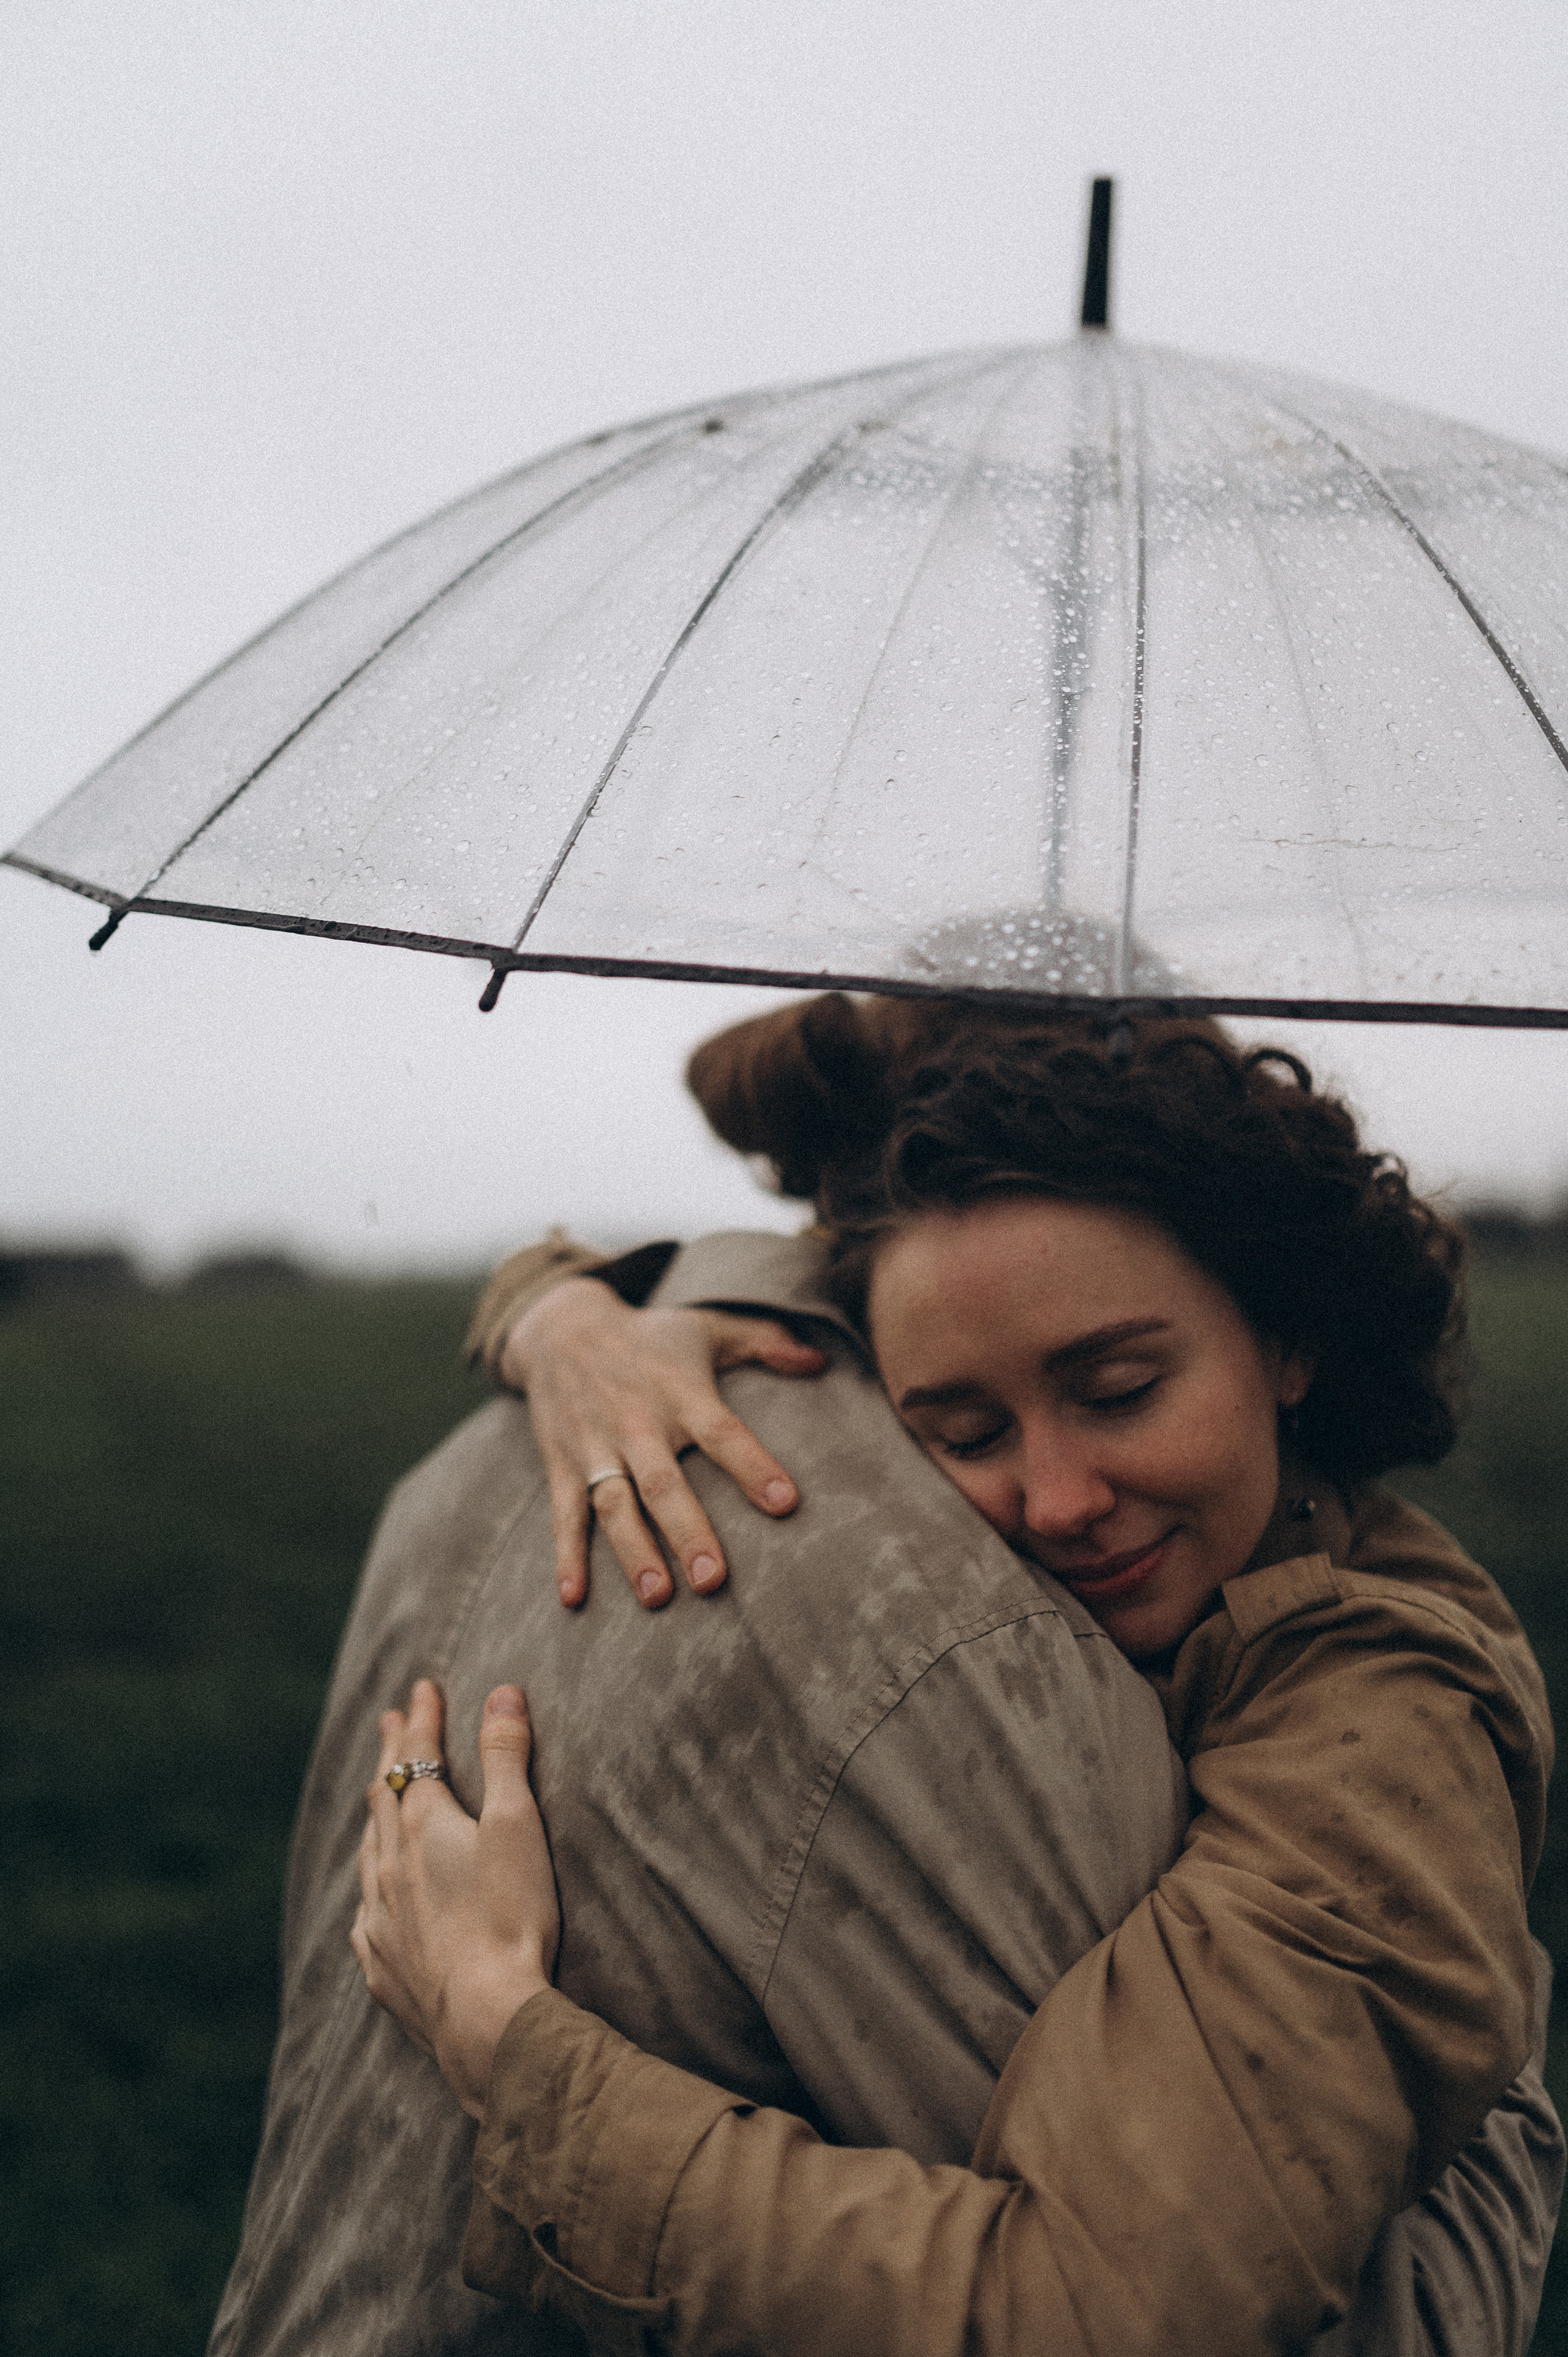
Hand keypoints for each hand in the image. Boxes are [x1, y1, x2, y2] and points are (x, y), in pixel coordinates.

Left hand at [352, 1679, 558, 2119]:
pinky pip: (367, 1912)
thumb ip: (507, 1757)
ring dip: (377, 1812)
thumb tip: (501, 1693)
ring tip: (379, 1793)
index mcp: (424, 1827)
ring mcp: (381, 1918)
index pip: (419, 1756)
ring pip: (370, 1850)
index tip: (423, 1688)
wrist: (487, 2019)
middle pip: (385, 1794)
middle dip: (392, 1753)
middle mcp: (390, 1866)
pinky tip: (374, 1895)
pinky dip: (372, 1883)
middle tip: (391, 1722)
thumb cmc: (511, 1917)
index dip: (423, 1719)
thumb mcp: (518, 1824)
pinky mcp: (383, 1966)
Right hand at [499, 1276, 827, 1608]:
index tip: (785, 1503)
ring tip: (657, 1597)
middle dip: (687, 1532)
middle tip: (713, 1580)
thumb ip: (766, 1341)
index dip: (753, 1466)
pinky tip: (573, 1597)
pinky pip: (563, 1514)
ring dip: (634, 1552)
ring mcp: (596, 1447)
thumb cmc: (650, 1337)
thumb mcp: (708, 1328)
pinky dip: (566, 1556)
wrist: (558, 1327)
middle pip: (664, 1484)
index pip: (722, 1432)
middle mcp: (638, 1424)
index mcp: (680, 1393)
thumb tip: (821, 1360)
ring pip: (614, 1506)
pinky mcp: (562, 1464)